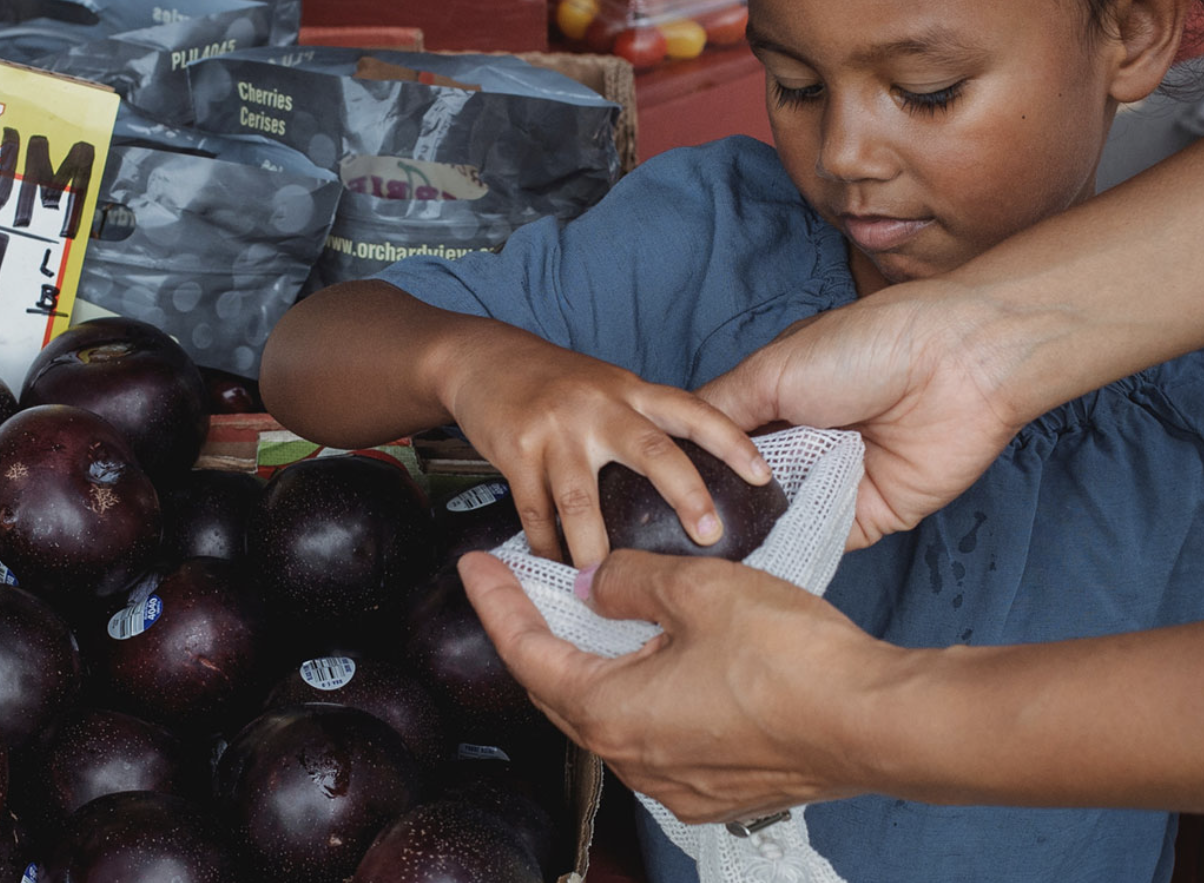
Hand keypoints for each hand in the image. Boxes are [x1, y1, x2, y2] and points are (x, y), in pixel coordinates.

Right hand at [439, 328, 768, 567]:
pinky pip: (535, 511)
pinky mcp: (516, 451)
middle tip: (710, 537)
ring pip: (582, 498)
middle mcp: (598, 407)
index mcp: (629, 391)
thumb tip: (695, 473)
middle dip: (687, 495)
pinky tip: (555, 566)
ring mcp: (556, 429)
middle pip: (653, 451)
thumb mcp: (606, 386)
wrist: (482, 358)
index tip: (764, 476)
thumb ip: (643, 420)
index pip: (693, 411)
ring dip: (594, 546)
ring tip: (605, 580)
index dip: (731, 441)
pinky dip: (545, 545)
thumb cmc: (553, 381)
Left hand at [458, 549, 895, 821]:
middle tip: (520, 583)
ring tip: (587, 613)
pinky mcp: (717, 787)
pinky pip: (654, 735)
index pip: (527, 654)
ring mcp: (677, 782)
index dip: (497, 605)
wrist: (878, 724)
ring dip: (590, 663)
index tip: (476, 567)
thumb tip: (594, 581)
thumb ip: (630, 580)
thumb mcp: (697, 590)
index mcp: (613, 714)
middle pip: (560, 690)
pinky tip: (654, 657)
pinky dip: (637, 691)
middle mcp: (635, 761)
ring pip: (608, 714)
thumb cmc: (793, 661)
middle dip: (537, 633)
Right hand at [696, 283, 1025, 547]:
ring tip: (698, 552)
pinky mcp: (865, 518)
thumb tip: (668, 442)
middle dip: (710, 509)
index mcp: (771, 407)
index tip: (642, 494)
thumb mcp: (770, 370)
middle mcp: (796, 448)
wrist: (954, 365)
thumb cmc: (862, 347)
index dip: (685, 469)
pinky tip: (752, 561)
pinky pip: (819, 544)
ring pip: (773, 523)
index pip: (715, 449)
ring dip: (746, 535)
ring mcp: (828, 485)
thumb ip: (719, 411)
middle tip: (666, 532)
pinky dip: (791, 550)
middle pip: (740, 491)